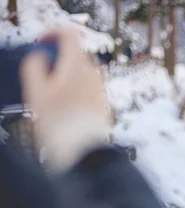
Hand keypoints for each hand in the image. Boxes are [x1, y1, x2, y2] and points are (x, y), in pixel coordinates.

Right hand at [20, 28, 110, 171]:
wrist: (84, 150)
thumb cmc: (59, 123)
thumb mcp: (36, 92)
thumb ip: (34, 67)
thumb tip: (40, 57)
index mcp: (77, 66)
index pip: (70, 34)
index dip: (53, 34)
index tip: (42, 45)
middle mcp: (94, 74)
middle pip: (76, 55)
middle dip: (59, 61)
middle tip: (44, 78)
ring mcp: (101, 89)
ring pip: (83, 73)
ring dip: (67, 77)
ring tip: (53, 98)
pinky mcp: (104, 104)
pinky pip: (89, 89)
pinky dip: (77, 91)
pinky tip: (66, 110)